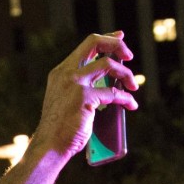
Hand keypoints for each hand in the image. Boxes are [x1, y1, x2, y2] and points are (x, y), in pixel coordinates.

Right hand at [32, 32, 137, 159]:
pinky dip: (126, 98)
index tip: (120, 38)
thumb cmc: (60, 128)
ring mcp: (74, 83)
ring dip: (125, 74)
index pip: (86, 46)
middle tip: (129, 56)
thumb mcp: (66, 100)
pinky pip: (113, 93)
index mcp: (61, 72)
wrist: (50, 145)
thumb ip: (81, 88)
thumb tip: (109, 85)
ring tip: (133, 86)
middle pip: (95, 43)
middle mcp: (66, 73)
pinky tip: (131, 105)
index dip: (106, 39)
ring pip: (108, 65)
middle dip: (116, 45)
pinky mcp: (84, 97)